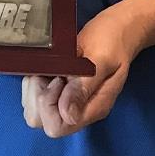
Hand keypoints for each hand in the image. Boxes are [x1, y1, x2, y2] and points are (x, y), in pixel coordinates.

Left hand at [21, 5, 141, 137]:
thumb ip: (85, 86)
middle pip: (41, 121)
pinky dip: (34, 81)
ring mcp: (68, 100)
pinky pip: (35, 95)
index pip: (57, 126)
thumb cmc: (112, 40)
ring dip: (35, 87)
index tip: (59, 78)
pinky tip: (48, 65)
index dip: (50, 104)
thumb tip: (66, 113)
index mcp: (92, 108)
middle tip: (53, 72)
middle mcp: (78, 109)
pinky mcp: (59, 89)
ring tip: (51, 67)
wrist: (119, 29)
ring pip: (35, 109)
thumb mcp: (102, 59)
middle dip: (38, 96)